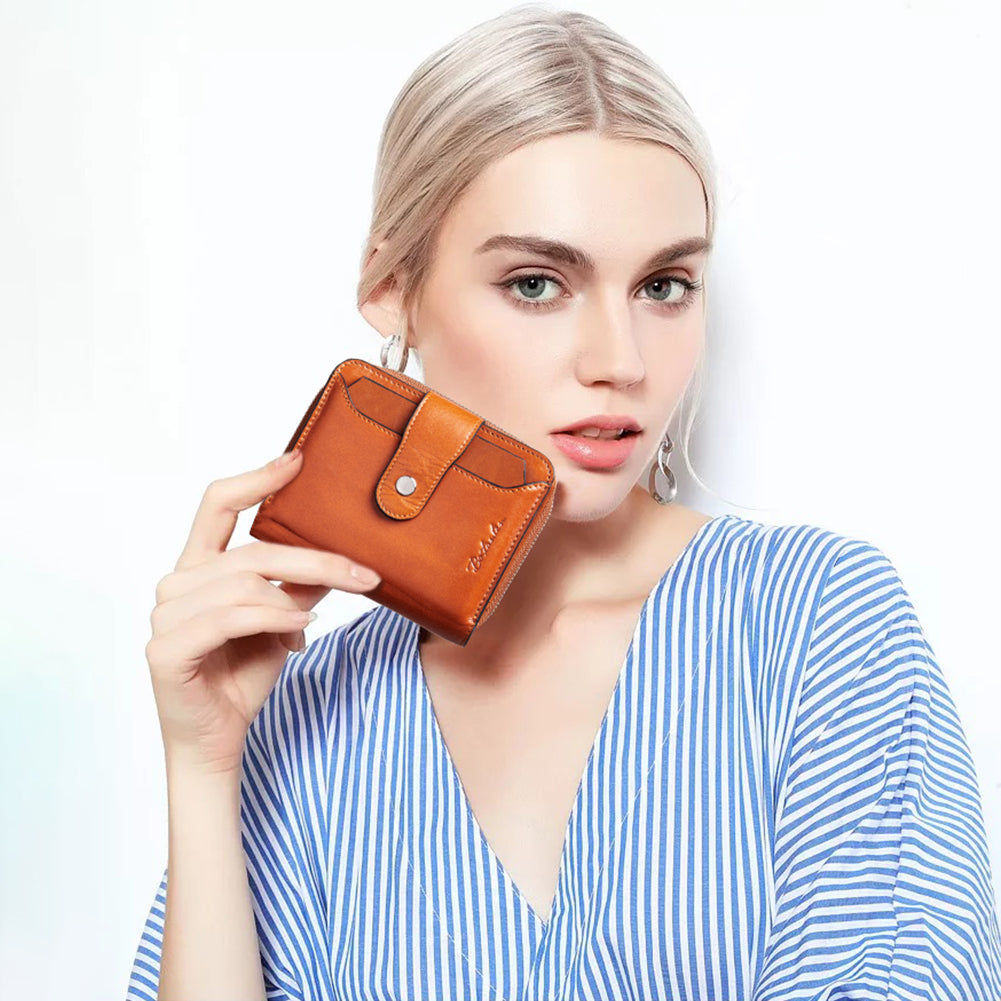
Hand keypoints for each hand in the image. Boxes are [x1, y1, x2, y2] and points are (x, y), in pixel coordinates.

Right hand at [144, 449, 379, 775]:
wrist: (217, 739)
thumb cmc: (243, 675)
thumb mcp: (282, 620)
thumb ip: (298, 584)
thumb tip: (338, 553)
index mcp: (199, 567)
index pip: (218, 505)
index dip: (257, 479)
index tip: (298, 459)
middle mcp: (176, 583)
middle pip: (252, 552)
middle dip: (316, 560)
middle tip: (364, 574)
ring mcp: (166, 614)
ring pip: (247, 584)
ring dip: (295, 601)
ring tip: (313, 622)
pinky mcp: (167, 647)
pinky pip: (234, 617)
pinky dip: (274, 621)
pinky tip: (295, 634)